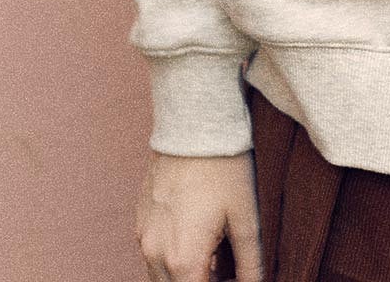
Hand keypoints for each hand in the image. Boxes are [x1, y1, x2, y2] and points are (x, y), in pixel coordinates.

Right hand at [135, 149, 263, 281]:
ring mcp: (143, 238)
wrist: (194, 123)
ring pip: (161, 278)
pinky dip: (172, 259)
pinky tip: (197, 237)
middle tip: (227, 271)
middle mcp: (156, 254)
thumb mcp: (246, 218)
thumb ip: (250, 264)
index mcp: (184, 260)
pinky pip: (152, 256)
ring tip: (215, 255)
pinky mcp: (139, 222)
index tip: (234, 278)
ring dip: (185, 276)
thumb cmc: (224, 168)